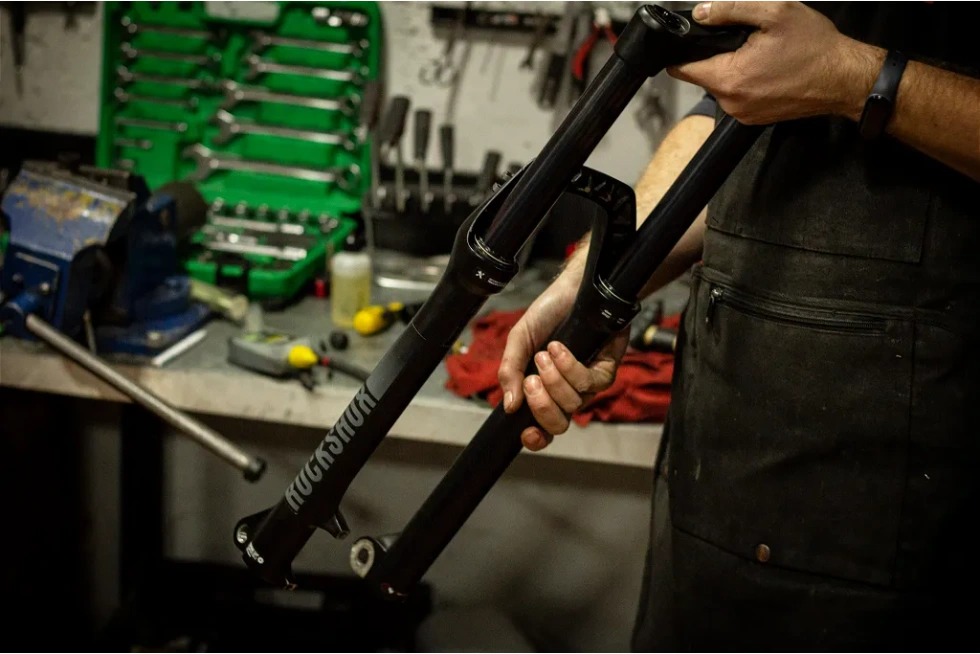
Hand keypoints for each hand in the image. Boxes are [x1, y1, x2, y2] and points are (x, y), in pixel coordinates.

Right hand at [497, 266, 628, 451]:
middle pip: (557, 425)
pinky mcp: (605, 371)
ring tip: (546, 353)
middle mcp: (565, 393)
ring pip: (573, 404)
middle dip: (542, 406)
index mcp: (542, 391)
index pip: (540, 429)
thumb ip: (510, 372)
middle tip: (532, 380)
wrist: (571, 289)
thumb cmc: (546, 315)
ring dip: (556, 379)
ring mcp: (586, 385)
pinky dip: (572, 367)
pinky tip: (560, 348)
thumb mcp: (519, 341)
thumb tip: (508, 406)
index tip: (526, 433)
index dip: (536, 439)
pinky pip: (590, 384)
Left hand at [668, 0, 881, 124]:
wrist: (845, 78)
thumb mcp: (775, 12)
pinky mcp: (755, 117)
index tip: (694, 37)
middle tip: (743, 39)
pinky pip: (738, 95)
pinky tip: (767, 67)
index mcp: (729, 79)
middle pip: (702, 75)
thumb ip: (731, 9)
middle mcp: (731, 102)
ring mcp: (742, 113)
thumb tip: (702, 12)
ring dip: (732, 67)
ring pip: (721, 84)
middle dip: (716, 54)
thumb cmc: (815, 47)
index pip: (682, 69)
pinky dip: (746, 80)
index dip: (683, 49)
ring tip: (759, 53)